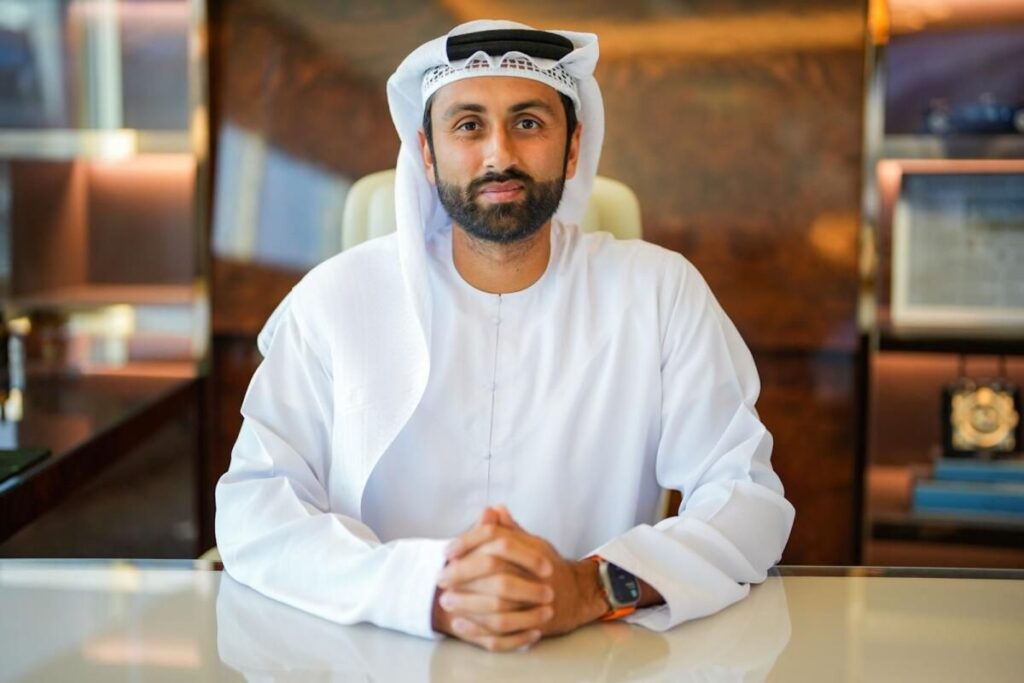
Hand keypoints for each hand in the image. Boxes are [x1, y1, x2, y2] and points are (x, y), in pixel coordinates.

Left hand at [435, 507, 607, 649]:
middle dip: (463, 575)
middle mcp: (537, 574)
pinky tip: (461, 624)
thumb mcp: (533, 542)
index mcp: (534, 549)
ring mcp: (538, 601)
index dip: (468, 543)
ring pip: (498, 604)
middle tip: (440, 578)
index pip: (497, 539)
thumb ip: (510, 530)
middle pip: (495, 571)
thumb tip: (491, 509)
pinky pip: (504, 632)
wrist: (578, 595)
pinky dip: (480, 629)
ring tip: (445, 602)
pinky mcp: (535, 625)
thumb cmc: (549, 567)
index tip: (447, 551)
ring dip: (468, 603)